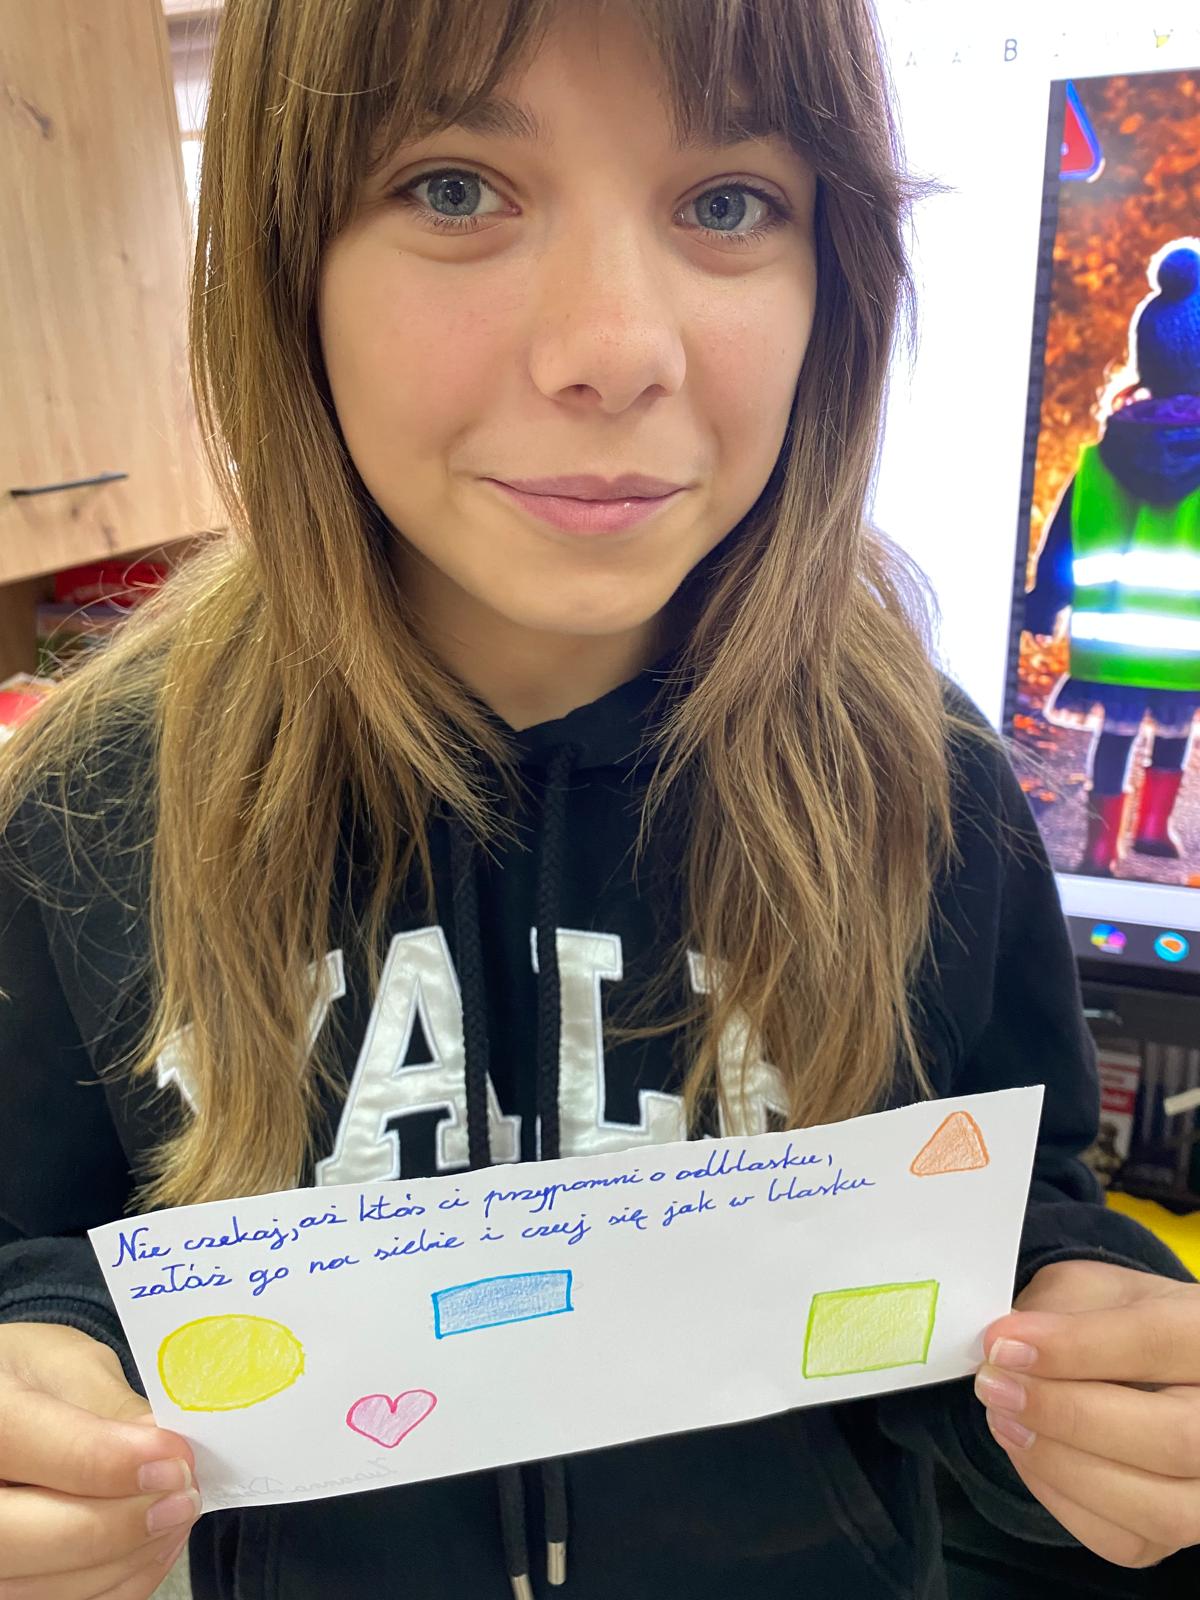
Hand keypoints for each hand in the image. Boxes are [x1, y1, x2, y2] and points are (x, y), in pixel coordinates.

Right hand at [0, 1321, 198, 1597]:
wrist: (1, 1403)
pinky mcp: (8, 1578)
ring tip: (178, 1514)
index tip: (172, 1458)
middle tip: (181, 1495)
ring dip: (124, 1560)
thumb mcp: (68, 1365)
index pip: (24, 1447)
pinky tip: (155, 1544)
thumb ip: (111, 1408)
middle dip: (113, 1526)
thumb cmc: (29, 1374)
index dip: (104, 1461)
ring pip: (39, 1586)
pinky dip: (118, 1584)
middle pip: (17, 1539)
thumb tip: (165, 1455)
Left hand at [976, 1259, 1199, 1567]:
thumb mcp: (1093, 1289)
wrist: (1150, 1366)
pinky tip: (1027, 1455)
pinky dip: (1063, 1500)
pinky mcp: (1184, 1530)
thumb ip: (1058, 1309)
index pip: (1159, 1342)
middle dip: (1067, 1415)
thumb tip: (1008, 1346)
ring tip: (1003, 1420)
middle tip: (994, 1386)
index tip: (1003, 1345)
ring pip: (1161, 1506)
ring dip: (1063, 1466)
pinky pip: (1126, 1541)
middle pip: (1175, 1437)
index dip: (1075, 1348)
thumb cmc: (1117, 1320)